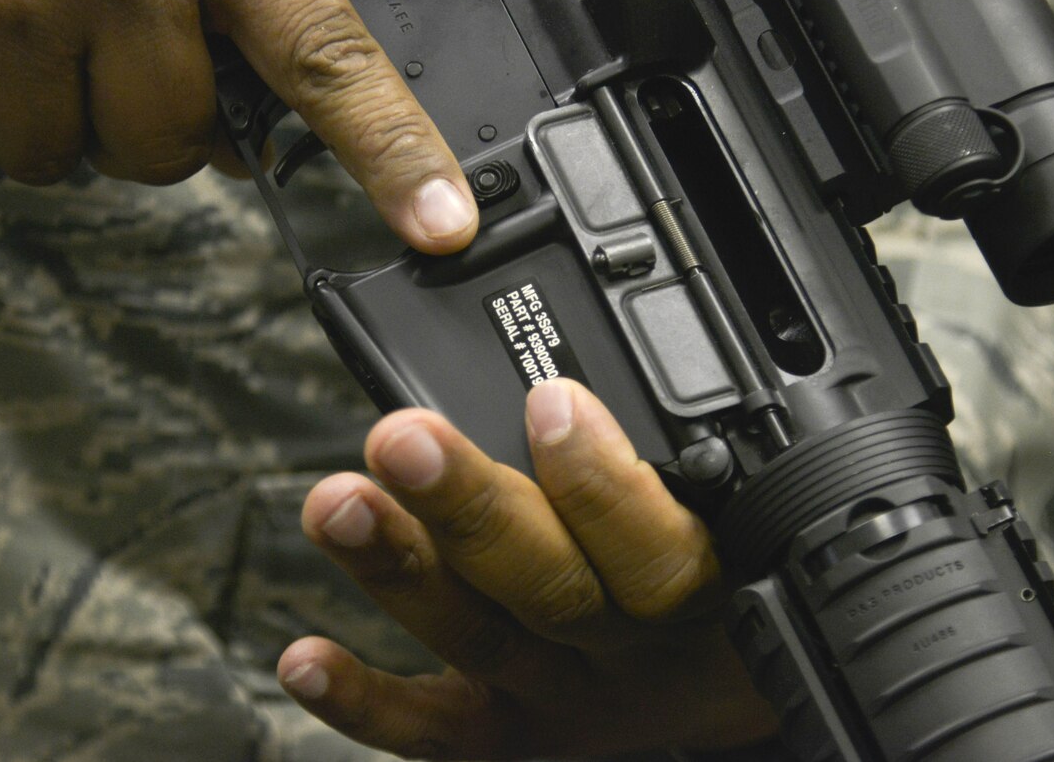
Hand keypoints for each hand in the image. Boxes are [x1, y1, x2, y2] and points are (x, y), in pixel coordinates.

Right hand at [0, 0, 475, 250]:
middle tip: (92, 31)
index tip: (441, 226)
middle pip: (168, 145)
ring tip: (5, 4)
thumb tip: (256, 126)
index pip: (322, 50)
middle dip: (139, 117)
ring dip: (35, 115)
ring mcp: (2, 1)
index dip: (391, 149)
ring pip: (54, 159)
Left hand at [279, 380, 777, 757]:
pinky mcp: (510, 740)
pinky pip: (433, 730)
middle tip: (403, 436)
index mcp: (710, 594)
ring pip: (480, 637)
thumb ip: (675, 440)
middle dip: (470, 507)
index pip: (663, 553)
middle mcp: (634, 656)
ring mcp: (567, 701)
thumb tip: (570, 333)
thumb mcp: (750, 516)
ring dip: (398, 567)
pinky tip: (303, 657)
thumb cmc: (734, 569)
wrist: (733, 690)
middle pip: (554, 590)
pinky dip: (364, 701)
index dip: (603, 485)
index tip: (550, 398)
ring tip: (334, 503)